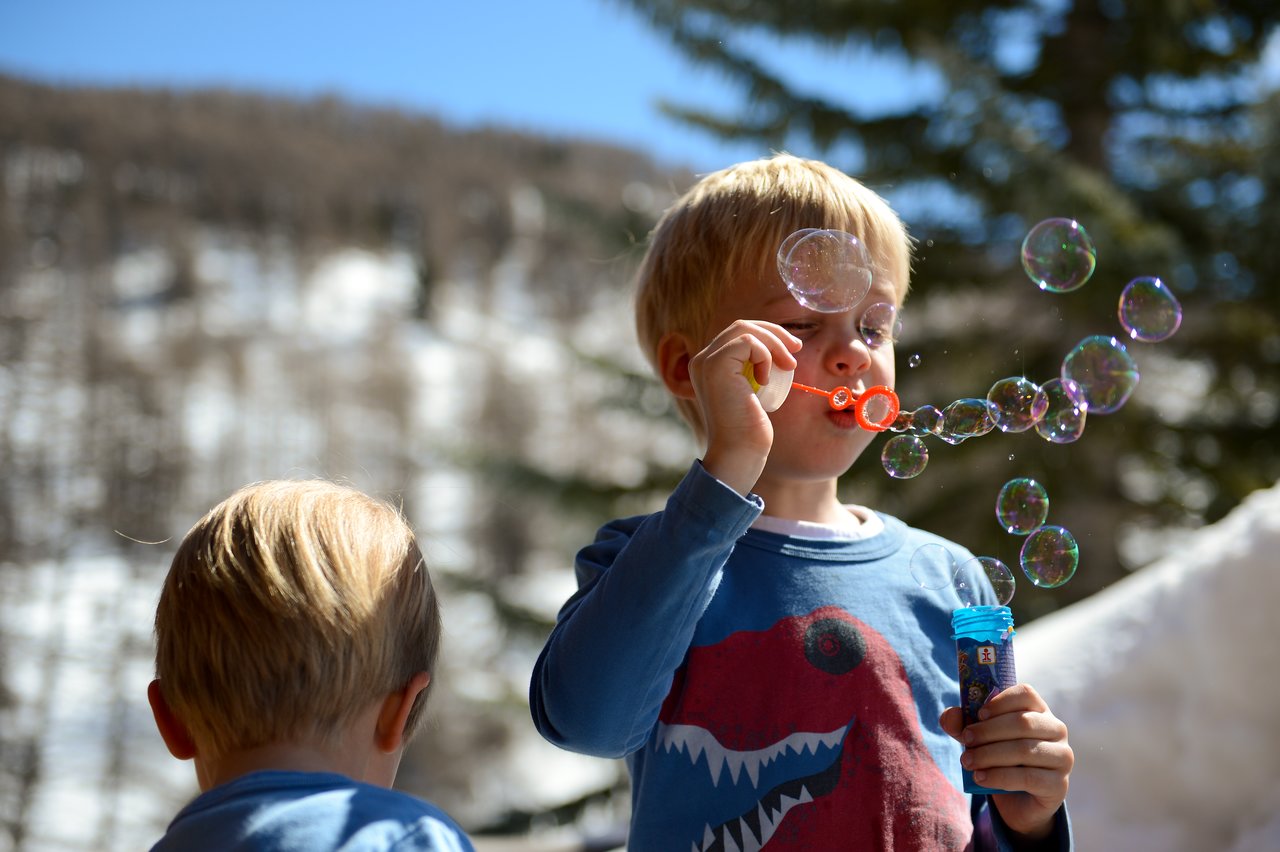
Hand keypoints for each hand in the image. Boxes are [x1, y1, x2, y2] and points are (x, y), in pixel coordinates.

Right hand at [690, 320, 799, 494]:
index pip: (738, 334)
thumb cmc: (749, 429)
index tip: (792, 349)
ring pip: (744, 329)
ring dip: (773, 343)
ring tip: (788, 366)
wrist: (739, 452)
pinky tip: (767, 379)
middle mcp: (702, 360)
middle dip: (774, 333)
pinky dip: (765, 355)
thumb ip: (755, 368)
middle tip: (796, 351)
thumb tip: (782, 346)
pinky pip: (747, 341)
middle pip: (740, 325)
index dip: (767, 334)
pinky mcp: (715, 365)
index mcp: (709, 365)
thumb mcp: (755, 390)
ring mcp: (706, 361)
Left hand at [940, 683, 1072, 840]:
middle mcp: (1056, 730)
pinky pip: (1028, 777)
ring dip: (990, 755)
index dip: (1001, 701)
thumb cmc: (1001, 758)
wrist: (1020, 800)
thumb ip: (963, 725)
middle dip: (989, 731)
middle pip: (1023, 722)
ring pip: (1025, 750)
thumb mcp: (980, 739)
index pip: (1026, 694)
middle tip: (966, 740)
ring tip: (967, 761)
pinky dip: (999, 777)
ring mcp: (1062, 757)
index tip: (978, 714)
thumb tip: (948, 716)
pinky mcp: (1059, 784)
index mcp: (1039, 710)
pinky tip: (980, 778)